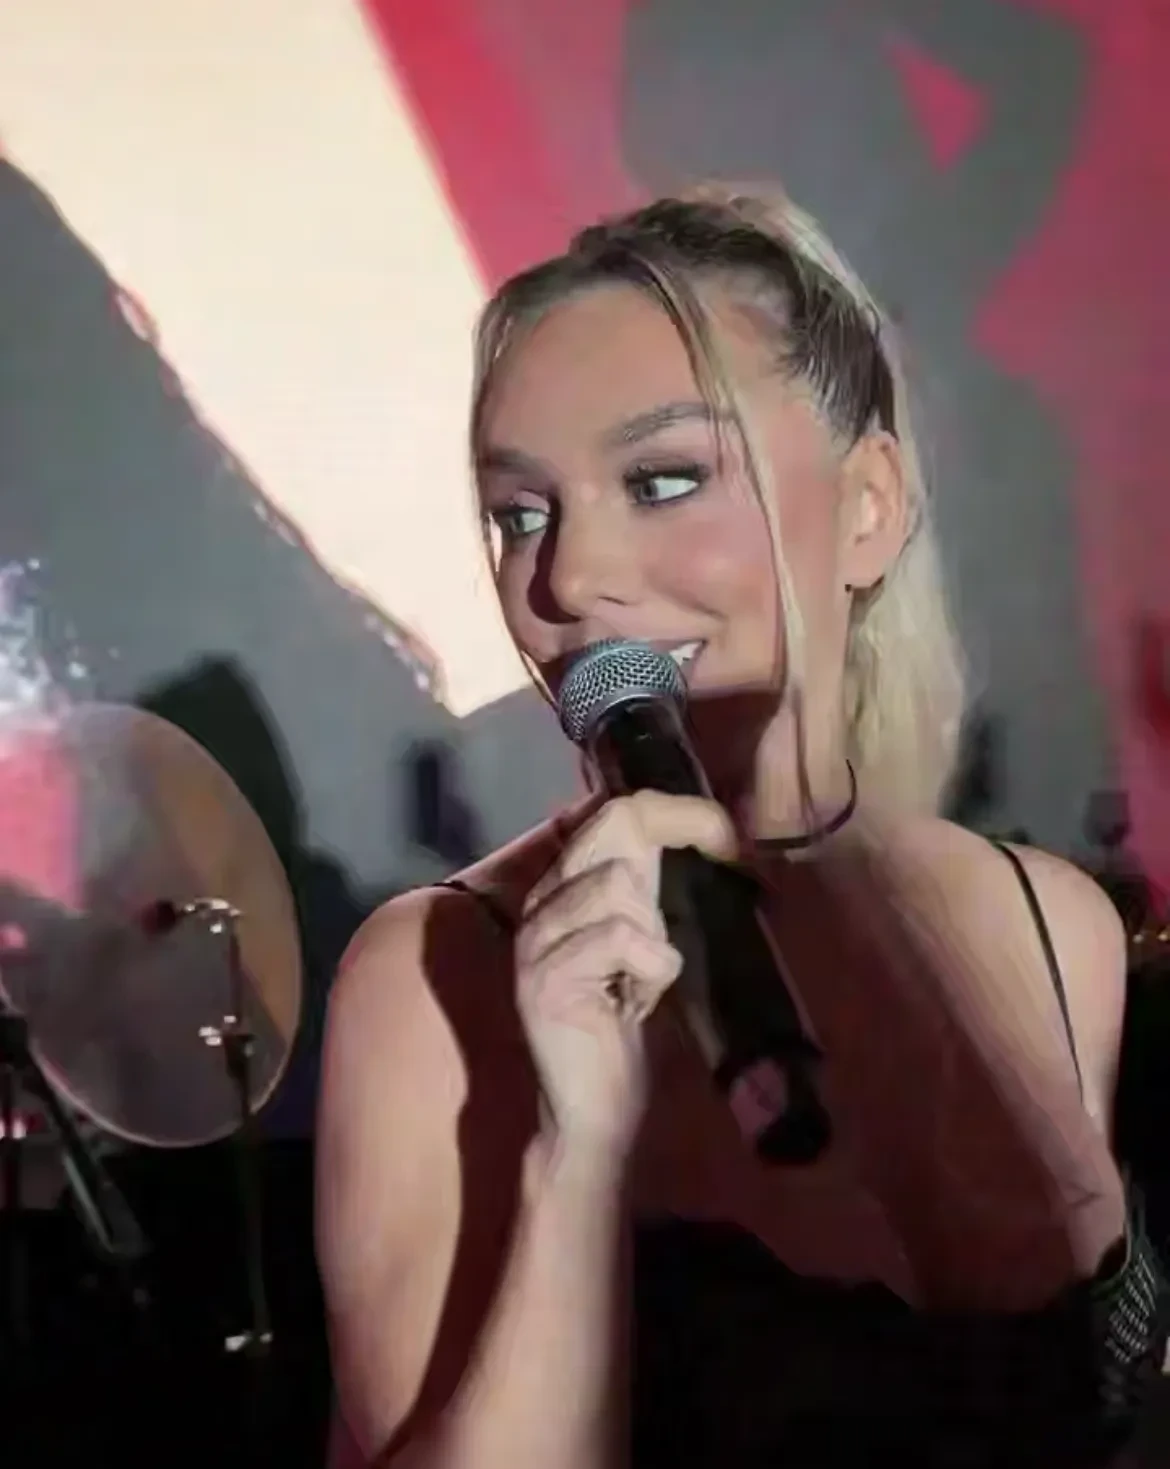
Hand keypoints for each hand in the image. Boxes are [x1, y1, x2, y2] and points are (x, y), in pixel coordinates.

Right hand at [515, 791, 736, 1162]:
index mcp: (563, 886)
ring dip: (655, 936)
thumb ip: (646, 887)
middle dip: (680, 839)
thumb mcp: (641, 941)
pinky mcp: (545, 978)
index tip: (726, 839)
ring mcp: (536, 939)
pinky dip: (650, 971)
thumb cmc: (624, 1025)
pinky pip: (622, 939)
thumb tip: (697, 826)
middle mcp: (541, 901)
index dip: (680, 812)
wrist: (592, 1109)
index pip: (617, 811)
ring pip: (619, 887)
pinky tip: (633, 1004)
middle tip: (717, 867)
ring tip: (642, 979)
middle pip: (616, 827)